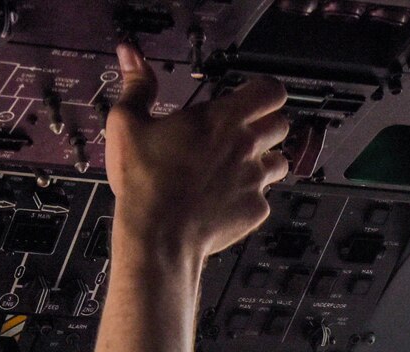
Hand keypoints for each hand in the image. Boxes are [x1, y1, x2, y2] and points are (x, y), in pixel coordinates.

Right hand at [105, 44, 288, 265]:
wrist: (158, 236)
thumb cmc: (145, 183)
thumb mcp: (128, 124)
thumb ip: (137, 86)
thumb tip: (130, 57)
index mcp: (221, 118)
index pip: (271, 91)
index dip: (266, 92)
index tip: (254, 97)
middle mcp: (245, 146)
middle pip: (282, 125)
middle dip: (268, 125)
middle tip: (247, 132)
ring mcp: (254, 180)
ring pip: (281, 162)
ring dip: (266, 160)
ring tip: (240, 166)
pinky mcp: (255, 210)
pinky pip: (265, 198)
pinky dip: (251, 197)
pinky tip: (228, 198)